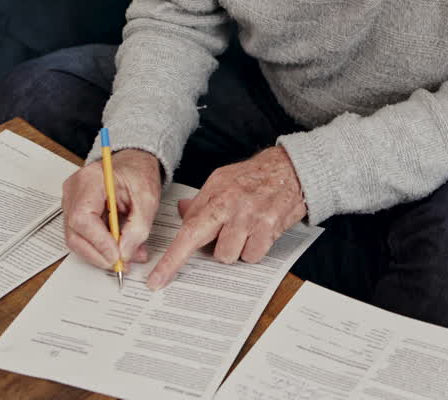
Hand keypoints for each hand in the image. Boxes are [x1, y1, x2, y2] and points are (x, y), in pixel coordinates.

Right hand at [62, 148, 161, 270]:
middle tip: (122, 265)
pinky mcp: (74, 211)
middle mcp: (74, 190)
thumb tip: (125, 253)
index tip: (117, 257)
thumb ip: (138, 227)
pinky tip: (118, 249)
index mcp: (90, 180)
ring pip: (76, 239)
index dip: (99, 242)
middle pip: (75, 233)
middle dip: (98, 254)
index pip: (83, 218)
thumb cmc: (138, 174)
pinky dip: (99, 247)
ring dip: (100, 254)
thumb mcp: (148, 198)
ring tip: (125, 258)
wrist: (133, 164)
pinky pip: (81, 236)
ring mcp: (70, 201)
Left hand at [147, 146, 306, 288]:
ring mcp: (254, 219)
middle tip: (229, 229)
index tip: (156, 281)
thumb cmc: (254, 175)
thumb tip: (182, 214)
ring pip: (234, 256)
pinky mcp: (272, 228)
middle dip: (220, 246)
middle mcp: (234, 208)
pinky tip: (259, 232)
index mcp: (217, 196)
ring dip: (238, 248)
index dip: (171, 261)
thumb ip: (200, 201)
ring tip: (246, 228)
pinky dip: (255, 248)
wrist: (290, 168)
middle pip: (216, 253)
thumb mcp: (220, 180)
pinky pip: (254, 255)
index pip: (189, 233)